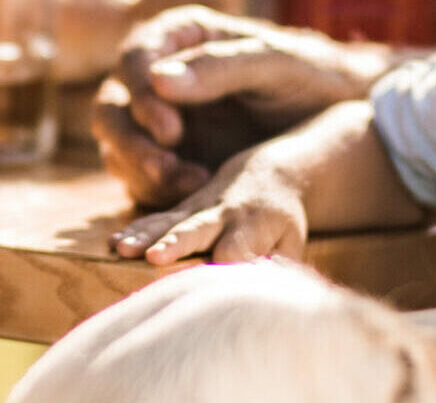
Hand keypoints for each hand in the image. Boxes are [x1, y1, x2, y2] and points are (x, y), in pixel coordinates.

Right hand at [93, 6, 389, 207]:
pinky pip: (142, 177)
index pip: (135, 60)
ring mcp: (162, 119)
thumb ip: (223, 67)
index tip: (171, 130)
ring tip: (192, 185)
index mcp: (184, 37)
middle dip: (132, 142)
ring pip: (119, 147)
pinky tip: (196, 195)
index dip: (141, 96)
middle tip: (168, 168)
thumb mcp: (277, 63)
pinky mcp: (172, 157)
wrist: (343, 112)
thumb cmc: (312, 73)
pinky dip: (157, 190)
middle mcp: (163, 76)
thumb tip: (158, 77)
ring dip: (142, 171)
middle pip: (113, 108)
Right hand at [111, 145, 306, 264]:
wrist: (270, 176)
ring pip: (170, 223)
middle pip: (198, 231)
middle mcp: (224, 216)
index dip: (225, 264)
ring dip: (145, 237)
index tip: (212, 281)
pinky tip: (113, 243)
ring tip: (122, 249)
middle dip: (177, 244)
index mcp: (254, 225)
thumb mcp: (290, 242)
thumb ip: (277, 267)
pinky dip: (136, 230)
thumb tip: (261, 291)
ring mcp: (200, 210)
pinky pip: (157, 219)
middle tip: (155, 258)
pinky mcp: (183, 210)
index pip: (236, 249)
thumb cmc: (280, 222)